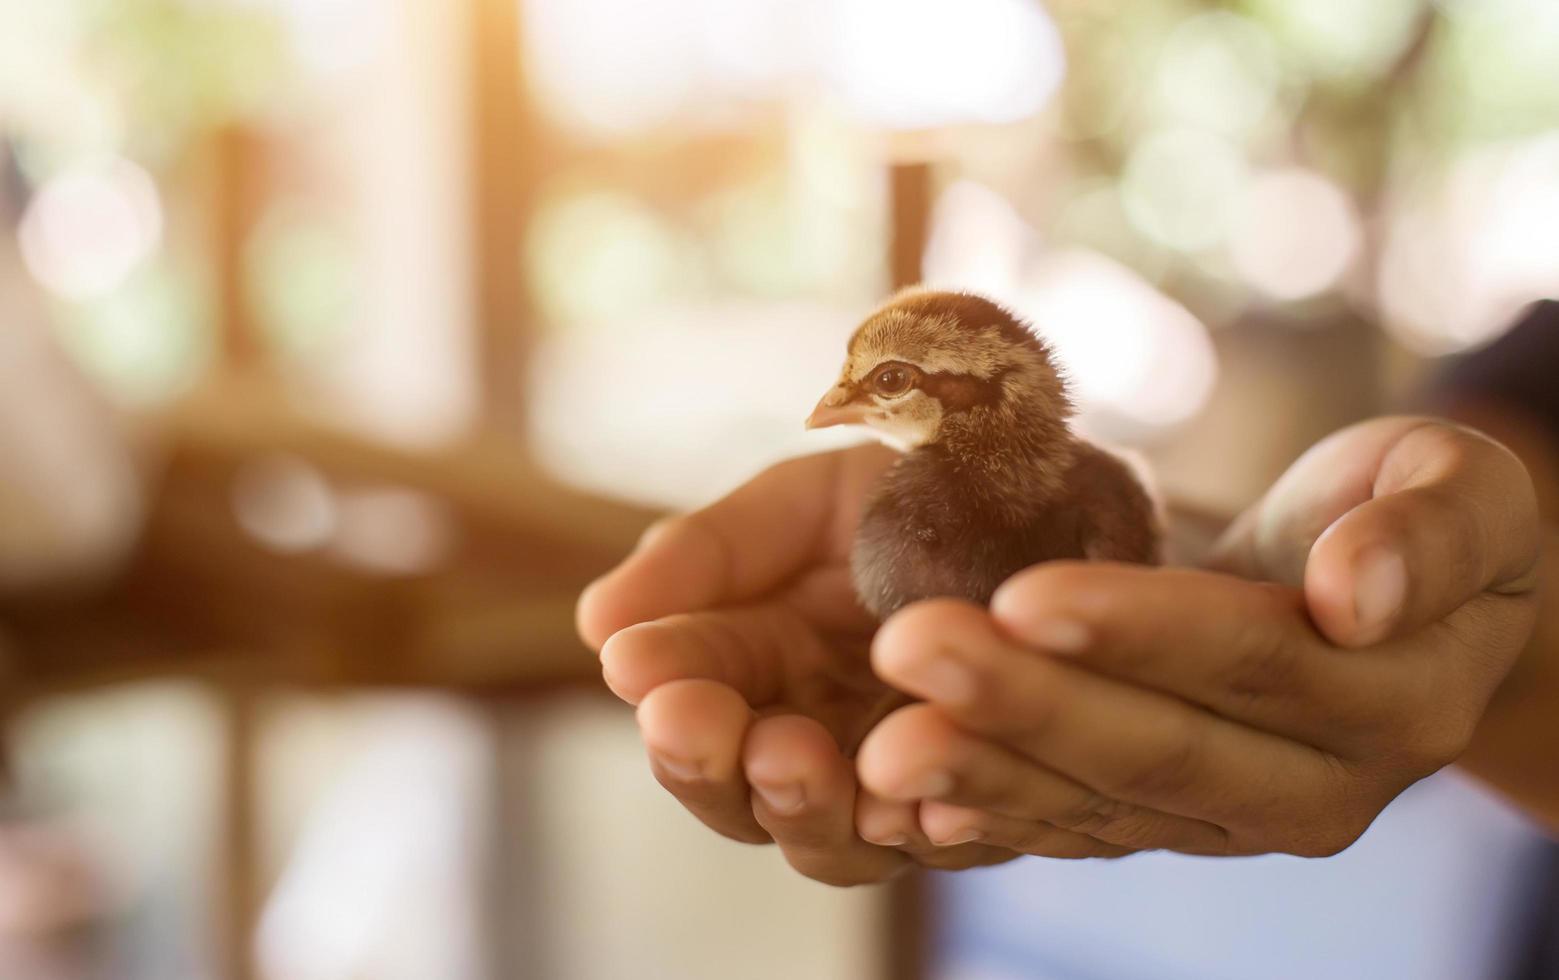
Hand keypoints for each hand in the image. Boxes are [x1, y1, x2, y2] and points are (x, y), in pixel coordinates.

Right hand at [578, 445, 1053, 885]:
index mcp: (764, 661)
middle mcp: (819, 736)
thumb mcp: (805, 502)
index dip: (663, 687)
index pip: (693, 696)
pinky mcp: (989, 803)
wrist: (1066, 487)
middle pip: (740, 795)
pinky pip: (952, 838)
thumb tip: (594, 626)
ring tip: (789, 755)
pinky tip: (913, 801)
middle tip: (693, 722)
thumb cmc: (925, 490)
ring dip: (799, 807)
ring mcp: (899, 780)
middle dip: (707, 765)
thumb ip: (708, 554)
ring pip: (830, 840)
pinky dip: (924, 827)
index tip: (635, 664)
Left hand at [857, 417, 1541, 856]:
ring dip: (985, 773)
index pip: (1252, 663)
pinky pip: (1072, 831)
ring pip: (1098, 804)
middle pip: (1157, 749)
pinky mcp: (1165, 823)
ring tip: (882, 748)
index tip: (1024, 594)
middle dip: (1026, 703)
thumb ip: (1430, 534)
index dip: (1139, 631)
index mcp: (1395, 701)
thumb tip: (1358, 593)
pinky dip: (992, 820)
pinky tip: (906, 809)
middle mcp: (1314, 788)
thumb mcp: (1462, 491)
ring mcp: (1231, 819)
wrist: (1378, 597)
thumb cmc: (1406, 513)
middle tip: (908, 651)